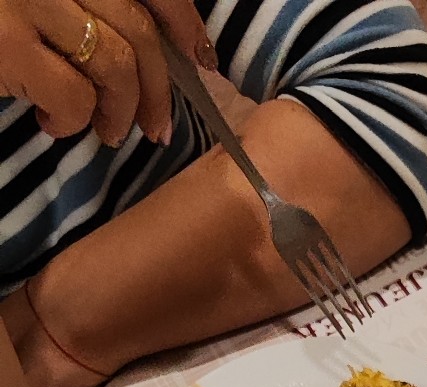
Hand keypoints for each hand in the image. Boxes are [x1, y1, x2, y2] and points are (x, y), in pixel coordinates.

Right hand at [0, 0, 213, 147]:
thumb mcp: (41, 0)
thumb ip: (85, 6)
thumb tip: (159, 48)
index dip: (183, 20)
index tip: (203, 57)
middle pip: (140, 29)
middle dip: (161, 87)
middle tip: (155, 127)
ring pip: (117, 64)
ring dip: (121, 111)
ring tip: (102, 130)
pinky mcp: (5, 43)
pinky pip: (76, 96)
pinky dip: (75, 121)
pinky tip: (52, 123)